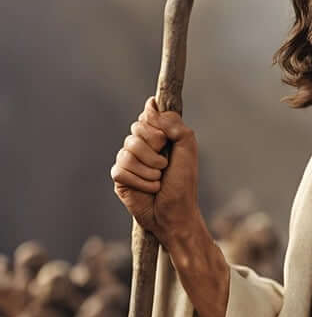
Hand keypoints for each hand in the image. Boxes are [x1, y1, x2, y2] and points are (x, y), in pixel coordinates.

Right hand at [111, 97, 199, 248]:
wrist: (176, 212)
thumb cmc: (184, 181)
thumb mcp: (187, 147)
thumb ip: (173, 123)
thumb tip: (151, 104)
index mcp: (159, 134)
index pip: (148, 115)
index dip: (157, 129)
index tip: (166, 141)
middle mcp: (142, 144)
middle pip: (136, 130)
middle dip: (155, 150)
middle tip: (165, 165)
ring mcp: (129, 160)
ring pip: (127, 151)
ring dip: (149, 169)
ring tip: (158, 179)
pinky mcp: (120, 177)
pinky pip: (121, 170)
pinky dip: (140, 181)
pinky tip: (149, 189)